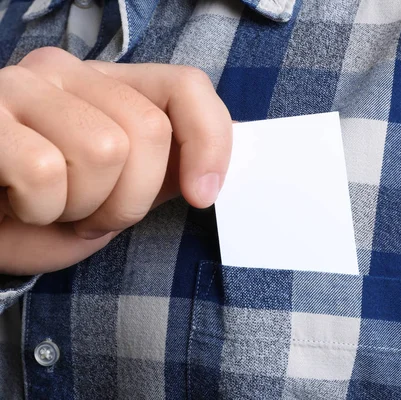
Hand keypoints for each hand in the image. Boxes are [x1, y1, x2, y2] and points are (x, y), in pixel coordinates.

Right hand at [0, 47, 231, 274]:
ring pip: (103, 150)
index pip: (187, 86)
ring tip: (54, 208)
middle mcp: (67, 72)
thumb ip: (166, 171)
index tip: (203, 195)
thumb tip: (217, 171)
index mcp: (108, 87)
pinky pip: (42, 171)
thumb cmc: (47, 213)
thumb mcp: (121, 194)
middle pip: (148, 130)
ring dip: (84, 208)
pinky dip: (39, 210)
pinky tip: (19, 205)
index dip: (210, 141)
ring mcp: (20, 86)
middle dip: (131, 199)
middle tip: (93, 213)